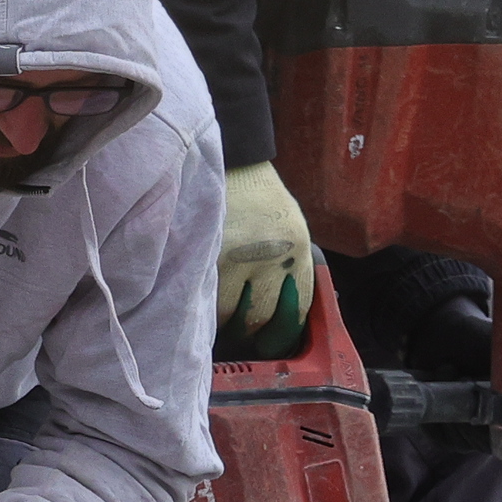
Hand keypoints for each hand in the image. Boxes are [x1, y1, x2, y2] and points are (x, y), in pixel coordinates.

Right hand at [215, 158, 317, 345]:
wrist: (233, 159)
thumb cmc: (264, 201)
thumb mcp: (292, 231)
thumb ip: (291, 271)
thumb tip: (283, 318)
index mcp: (298, 249)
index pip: (296, 310)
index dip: (282, 333)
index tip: (271, 342)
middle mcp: (270, 254)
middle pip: (261, 318)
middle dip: (251, 332)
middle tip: (241, 335)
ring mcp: (234, 255)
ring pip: (228, 313)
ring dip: (224, 321)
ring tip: (219, 317)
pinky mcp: (206, 252)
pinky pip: (205, 295)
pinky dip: (204, 303)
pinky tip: (204, 300)